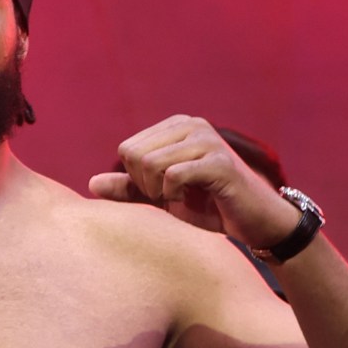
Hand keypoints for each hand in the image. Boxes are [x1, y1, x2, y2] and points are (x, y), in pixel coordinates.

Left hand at [90, 116, 300, 247]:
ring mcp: (206, 140)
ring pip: (150, 164)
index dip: (136, 179)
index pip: (127, 149)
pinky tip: (195, 200)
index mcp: (176, 126)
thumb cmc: (211, 208)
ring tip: (182, 199)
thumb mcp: (163, 199)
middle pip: (134, 155)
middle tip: (171, 199)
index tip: (161, 193)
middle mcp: (191, 125)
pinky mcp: (219, 162)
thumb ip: (130, 189)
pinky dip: (175, 197)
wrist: (256, 222)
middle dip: (145, 186)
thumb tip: (91, 184)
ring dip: (160, 193)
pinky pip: (173, 176)